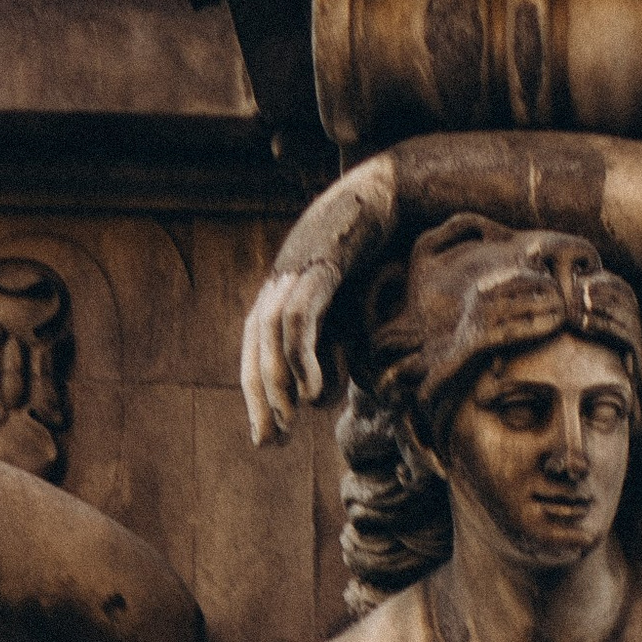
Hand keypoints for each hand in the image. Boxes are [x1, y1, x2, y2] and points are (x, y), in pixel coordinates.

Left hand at [239, 156, 397, 442]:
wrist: (387, 199)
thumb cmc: (371, 256)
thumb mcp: (348, 313)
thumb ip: (330, 351)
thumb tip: (315, 397)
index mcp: (280, 292)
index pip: (255, 349)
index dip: (258, 395)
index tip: (267, 438)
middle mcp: (279, 281)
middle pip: (255, 345)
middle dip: (260, 397)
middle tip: (271, 441)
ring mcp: (296, 271)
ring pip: (271, 335)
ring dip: (278, 384)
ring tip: (290, 422)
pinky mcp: (319, 266)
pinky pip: (302, 318)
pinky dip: (304, 359)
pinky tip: (313, 394)